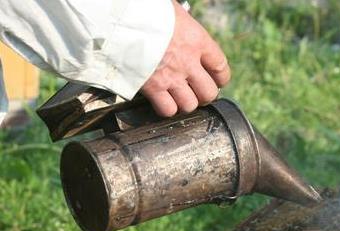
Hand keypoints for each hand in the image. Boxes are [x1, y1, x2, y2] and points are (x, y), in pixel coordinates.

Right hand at [141, 1, 230, 116]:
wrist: (118, 19)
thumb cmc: (145, 11)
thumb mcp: (173, 12)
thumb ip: (184, 28)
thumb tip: (184, 30)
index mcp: (197, 40)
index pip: (221, 68)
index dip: (221, 78)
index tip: (217, 80)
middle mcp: (187, 62)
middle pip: (209, 92)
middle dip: (205, 95)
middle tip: (197, 92)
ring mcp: (170, 77)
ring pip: (190, 105)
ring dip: (185, 103)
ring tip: (179, 97)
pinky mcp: (152, 88)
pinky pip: (167, 110)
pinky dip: (166, 109)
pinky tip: (163, 101)